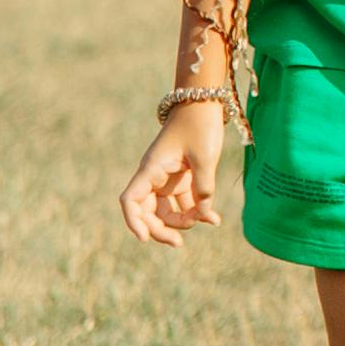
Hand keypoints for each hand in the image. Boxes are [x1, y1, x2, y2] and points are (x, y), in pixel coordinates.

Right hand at [118, 99, 234, 247]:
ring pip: (167, 209)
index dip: (133, 222)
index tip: (144, 239)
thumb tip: (203, 213)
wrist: (204, 102)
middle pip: (149, 211)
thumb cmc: (200, 125)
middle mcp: (155, 176)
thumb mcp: (205, 157)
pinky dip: (196, 210)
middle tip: (178, 243)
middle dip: (161, 229)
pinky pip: (184, 201)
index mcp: (152, 169)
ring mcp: (168, 177)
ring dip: (183, 221)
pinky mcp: (182, 176)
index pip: (131, 201)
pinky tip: (213, 218)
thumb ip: (204, 188)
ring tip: (208, 220)